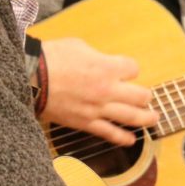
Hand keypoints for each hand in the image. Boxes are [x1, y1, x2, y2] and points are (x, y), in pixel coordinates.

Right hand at [38, 38, 157, 145]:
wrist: (30, 78)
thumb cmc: (52, 57)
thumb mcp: (79, 46)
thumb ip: (97, 56)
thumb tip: (102, 62)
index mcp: (107, 67)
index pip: (134, 68)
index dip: (130, 69)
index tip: (126, 70)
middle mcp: (107, 89)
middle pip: (140, 95)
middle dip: (146, 96)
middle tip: (148, 98)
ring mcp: (98, 108)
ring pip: (131, 117)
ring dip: (146, 119)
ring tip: (154, 119)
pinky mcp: (85, 123)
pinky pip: (109, 133)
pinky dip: (122, 138)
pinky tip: (131, 140)